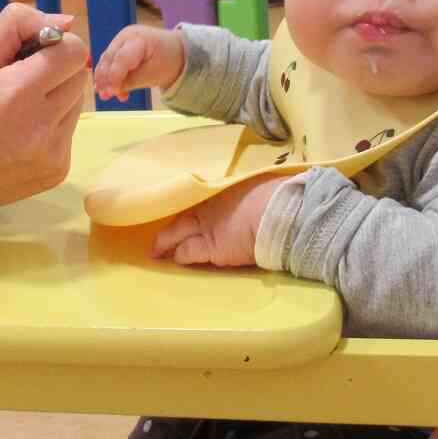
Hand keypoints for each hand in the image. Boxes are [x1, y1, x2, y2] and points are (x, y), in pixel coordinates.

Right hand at [0, 4, 90, 217]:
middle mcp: (41, 125)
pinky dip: (51, 125)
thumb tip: (65, 21)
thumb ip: (16, 27)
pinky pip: (69, 131)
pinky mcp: (58, 170)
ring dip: (56, 97)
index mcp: (18, 93)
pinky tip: (20, 133)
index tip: (31, 54)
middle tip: (21, 80)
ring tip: (18, 109)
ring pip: (77, 103)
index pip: (74, 51)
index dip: (55, 45)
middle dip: (56, 70)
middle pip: (79, 75)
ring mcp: (53, 152)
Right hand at [92, 25, 185, 101]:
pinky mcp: (118, 47)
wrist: (176, 52)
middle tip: (105, 96)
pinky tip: (110, 90)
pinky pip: (110, 62)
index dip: (114, 76)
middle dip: (106, 78)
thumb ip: (131, 82)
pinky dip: (109, 76)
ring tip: (106, 96)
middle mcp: (127, 36)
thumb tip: (110, 91)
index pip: (121, 58)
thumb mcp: (153, 74)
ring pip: (107, 61)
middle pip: (110, 58)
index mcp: (140, 38)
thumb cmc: (168, 61)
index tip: (111, 92)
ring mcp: (121, 40)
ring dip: (105, 79)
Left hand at [152, 175, 282, 266]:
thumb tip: (247, 185)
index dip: (185, 202)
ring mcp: (206, 226)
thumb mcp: (255, 179)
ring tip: (156, 250)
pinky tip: (175, 259)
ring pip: (176, 234)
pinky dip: (181, 256)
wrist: (280, 211)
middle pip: (180, 213)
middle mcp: (207, 204)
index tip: (178, 206)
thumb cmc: (275, 191)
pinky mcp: (212, 248)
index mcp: (218, 184)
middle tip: (157, 229)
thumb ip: (243, 184)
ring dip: (165, 243)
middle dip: (168, 223)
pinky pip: (188, 253)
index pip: (194, 194)